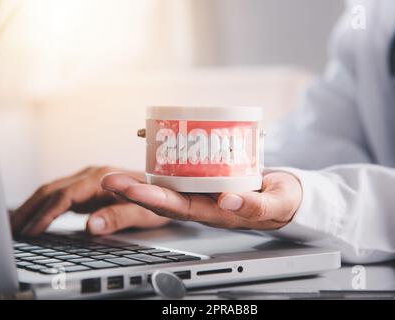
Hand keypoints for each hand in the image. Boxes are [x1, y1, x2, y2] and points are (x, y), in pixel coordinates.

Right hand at [11, 167, 169, 235]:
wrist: (170, 189)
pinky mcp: (89, 186)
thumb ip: (118, 217)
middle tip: (13, 230)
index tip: (32, 231)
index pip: (65, 195)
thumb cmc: (159, 201)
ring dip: (33, 207)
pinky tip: (38, 218)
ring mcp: (89, 179)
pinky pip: (61, 194)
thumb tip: (91, 226)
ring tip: (17, 225)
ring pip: (53, 190)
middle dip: (30, 210)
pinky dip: (45, 206)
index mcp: (102, 178)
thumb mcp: (144, 214)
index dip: (46, 214)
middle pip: (52, 190)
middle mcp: (93, 174)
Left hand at [101, 171, 302, 229]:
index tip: (132, 190)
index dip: (155, 200)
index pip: (180, 209)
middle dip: (134, 191)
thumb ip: (255, 205)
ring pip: (167, 186)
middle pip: (164, 199)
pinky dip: (162, 161)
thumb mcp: (275, 204)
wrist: (285, 196)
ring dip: (140, 180)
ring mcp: (202, 191)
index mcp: (216, 213)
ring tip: (115, 173)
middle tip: (109, 181)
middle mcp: (203, 203)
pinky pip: (180, 171)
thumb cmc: (281, 201)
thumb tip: (229, 201)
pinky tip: (147, 150)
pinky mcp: (206, 178)